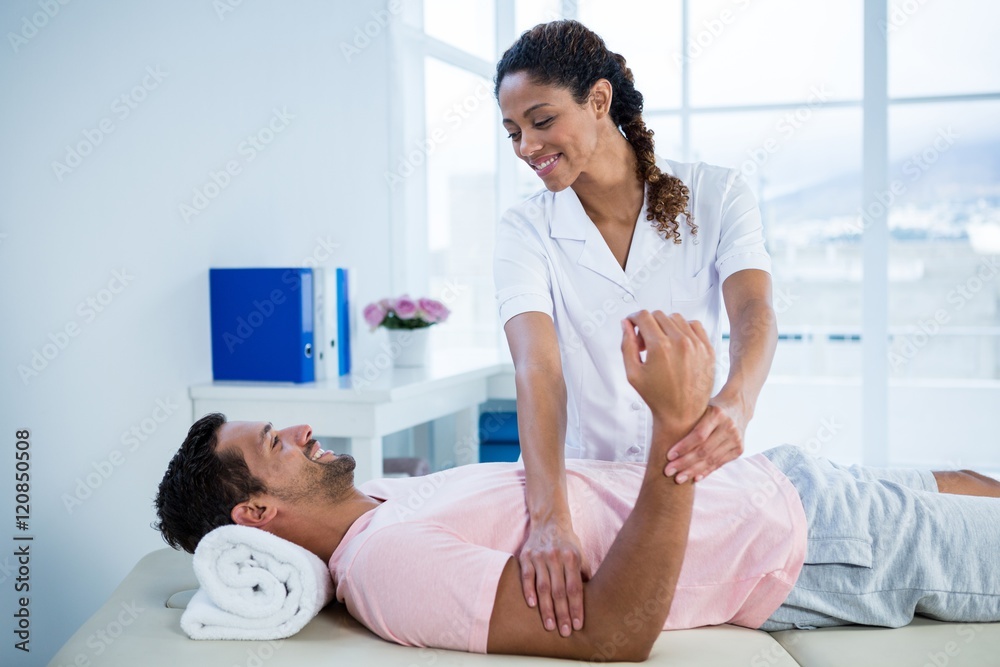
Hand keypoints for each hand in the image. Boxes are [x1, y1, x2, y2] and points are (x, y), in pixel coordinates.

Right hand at [518, 519, 590, 636]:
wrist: (548, 521)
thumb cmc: (567, 543)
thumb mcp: (581, 554)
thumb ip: (584, 574)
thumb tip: (594, 597)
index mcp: (572, 558)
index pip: (575, 588)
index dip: (577, 608)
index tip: (578, 626)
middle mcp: (556, 557)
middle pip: (559, 591)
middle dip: (562, 614)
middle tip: (564, 632)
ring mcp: (539, 557)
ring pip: (543, 587)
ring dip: (546, 608)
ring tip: (549, 626)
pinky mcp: (526, 556)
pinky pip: (527, 576)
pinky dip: (528, 591)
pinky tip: (532, 606)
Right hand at [620, 311, 714, 426]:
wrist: (683, 413)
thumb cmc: (658, 397)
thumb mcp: (633, 373)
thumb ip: (627, 345)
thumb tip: (626, 324)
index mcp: (660, 347)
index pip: (644, 316)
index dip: (634, 318)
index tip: (632, 323)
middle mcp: (680, 342)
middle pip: (658, 315)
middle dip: (647, 324)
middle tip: (644, 342)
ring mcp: (697, 344)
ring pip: (676, 318)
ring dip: (665, 325)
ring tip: (661, 343)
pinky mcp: (708, 348)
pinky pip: (694, 325)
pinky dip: (684, 328)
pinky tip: (677, 342)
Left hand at [665, 396, 746, 483]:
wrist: (737, 408)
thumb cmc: (710, 408)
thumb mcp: (700, 407)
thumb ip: (688, 420)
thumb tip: (662, 436)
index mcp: (717, 414)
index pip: (698, 435)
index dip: (683, 447)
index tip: (669, 456)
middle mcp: (729, 426)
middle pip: (704, 450)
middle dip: (684, 463)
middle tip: (668, 471)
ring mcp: (736, 439)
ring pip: (711, 460)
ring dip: (693, 471)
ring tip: (678, 478)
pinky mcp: (739, 449)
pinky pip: (719, 463)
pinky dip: (706, 471)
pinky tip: (695, 478)